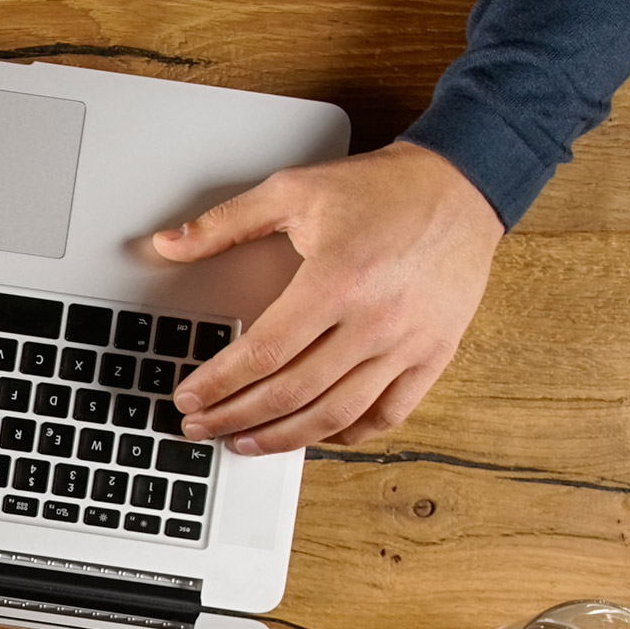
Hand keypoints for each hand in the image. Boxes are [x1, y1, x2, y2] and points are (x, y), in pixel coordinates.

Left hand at [153, 140, 500, 452]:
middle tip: (199, 427)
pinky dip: (348, 432)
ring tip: (243, 443)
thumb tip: (167, 245)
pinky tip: (316, 435)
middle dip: (234, 417)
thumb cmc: (383, 188)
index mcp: (337, 281)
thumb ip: (225, 223)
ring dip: (283, 438)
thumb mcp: (295, 190)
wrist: (462, 185)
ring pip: (336, 414)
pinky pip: (389, 414)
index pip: (263, 353)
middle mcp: (375, 321)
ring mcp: (408, 344)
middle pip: (291, 392)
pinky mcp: (435, 354)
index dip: (217, 384)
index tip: (188, 397)